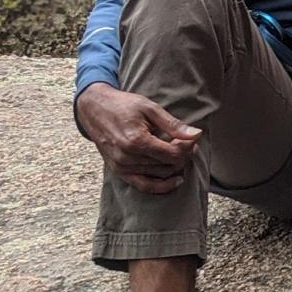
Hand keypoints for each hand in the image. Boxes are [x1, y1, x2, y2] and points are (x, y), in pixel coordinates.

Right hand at [76, 84, 201, 194]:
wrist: (95, 109)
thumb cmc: (123, 105)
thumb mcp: (150, 108)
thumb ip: (173, 124)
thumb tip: (197, 134)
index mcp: (136, 141)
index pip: (173, 154)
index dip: (188, 147)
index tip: (192, 137)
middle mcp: (128, 158)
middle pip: (168, 165)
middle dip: (184, 155)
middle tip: (188, 143)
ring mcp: (122, 167)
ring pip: (160, 175)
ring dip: (175, 166)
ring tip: (180, 151)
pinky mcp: (119, 171)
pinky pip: (143, 186)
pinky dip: (161, 186)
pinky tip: (176, 180)